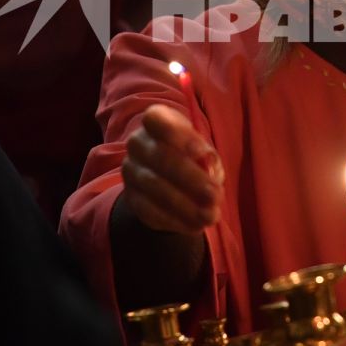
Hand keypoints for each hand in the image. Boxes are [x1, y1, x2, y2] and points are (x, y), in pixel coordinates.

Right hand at [121, 104, 222, 233]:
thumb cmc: (189, 155)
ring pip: (155, 187)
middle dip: (191, 179)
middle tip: (215, 195)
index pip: (156, 119)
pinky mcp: (132, 198)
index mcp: (154, 121)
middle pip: (160, 158)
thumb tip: (211, 171)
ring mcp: (130, 171)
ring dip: (186, 205)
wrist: (164, 177)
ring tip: (211, 215)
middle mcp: (137, 143)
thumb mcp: (202, 150)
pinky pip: (150, 211)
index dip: (180, 136)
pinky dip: (175, 220)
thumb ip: (207, 158)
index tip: (203, 153)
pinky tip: (196, 226)